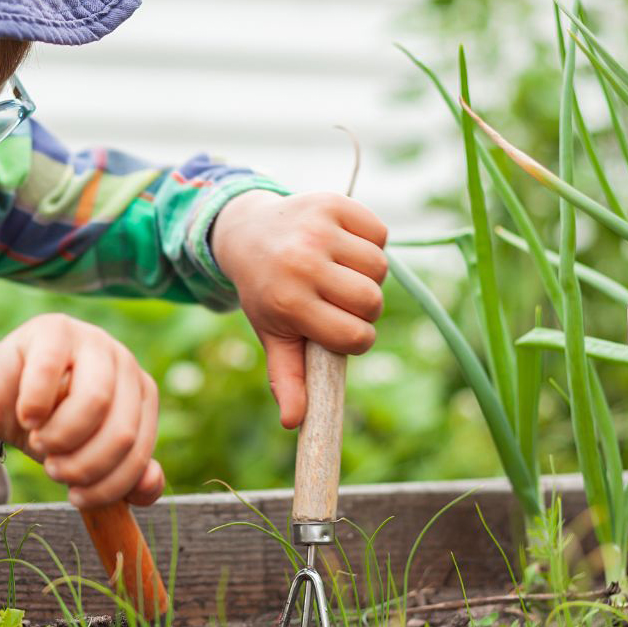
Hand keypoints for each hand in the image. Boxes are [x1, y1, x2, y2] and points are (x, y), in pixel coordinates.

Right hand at [0, 314, 163, 509]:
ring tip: (39, 441)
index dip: (109, 485)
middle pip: (122, 431)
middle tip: (55, 470)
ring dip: (61, 436)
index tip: (77, 497)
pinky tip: (26, 415)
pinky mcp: (55, 328)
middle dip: (84, 465)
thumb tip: (149, 485)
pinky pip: (49, 372)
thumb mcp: (87, 457)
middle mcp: (125, 363)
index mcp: (142, 395)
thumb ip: (125, 478)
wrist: (1, 395)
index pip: (139, 452)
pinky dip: (33, 406)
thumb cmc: (49, 428)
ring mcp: (92, 340)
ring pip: (96, 400)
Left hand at [211, 189, 387, 428]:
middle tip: (338, 298)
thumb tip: (294, 423)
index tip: (339, 330)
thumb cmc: (268, 291)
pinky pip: (380, 232)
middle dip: (363, 307)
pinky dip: (369, 241)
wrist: (247, 232)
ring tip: (340, 271)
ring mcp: (316, 230)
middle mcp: (302, 264)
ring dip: (367, 274)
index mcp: (289, 303)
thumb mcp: (273, 334)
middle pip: (372, 301)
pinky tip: (343, 246)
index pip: (355, 336)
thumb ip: (287, 378)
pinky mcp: (331, 203)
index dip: (355, 338)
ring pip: (379, 267)